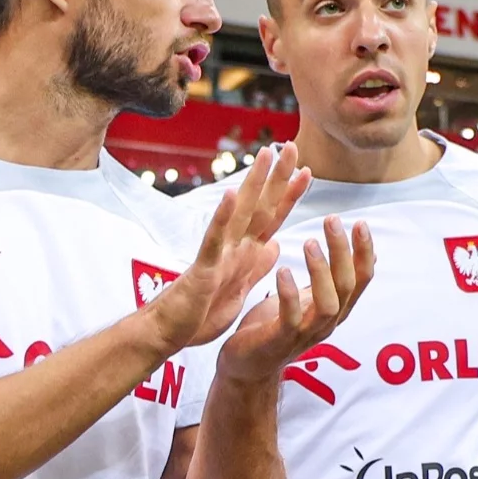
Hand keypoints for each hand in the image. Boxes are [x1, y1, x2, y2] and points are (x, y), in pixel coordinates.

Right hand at [146, 146, 310, 352]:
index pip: (272, 217)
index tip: (306, 170)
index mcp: (245, 251)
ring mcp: (218, 253)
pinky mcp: (204, 268)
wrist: (170, 332)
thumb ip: (257, 264)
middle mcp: (233, 245)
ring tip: (266, 155)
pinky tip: (230, 194)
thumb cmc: (202, 310)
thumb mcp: (241, 286)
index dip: (289, 195)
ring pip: (240, 213)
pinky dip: (222, 217)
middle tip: (292, 146)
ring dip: (253, 183)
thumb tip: (275, 244)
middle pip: (260, 205)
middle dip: (277, 177)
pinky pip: (214, 240)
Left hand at [216, 214, 375, 384]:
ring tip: (309, 242)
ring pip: (327, 304)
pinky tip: (283, 270)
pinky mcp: (280, 341)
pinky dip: (289, 294)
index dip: (364, 252)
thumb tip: (368, 257)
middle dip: (342, 252)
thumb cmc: (275, 326)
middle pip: (347, 286)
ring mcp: (305, 333)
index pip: (361, 279)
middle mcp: (327, 322)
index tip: (359, 223)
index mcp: (335, 309)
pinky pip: (290, 319)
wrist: (246, 364)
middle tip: (331, 220)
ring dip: (320, 271)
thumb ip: (332, 279)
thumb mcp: (308, 298)